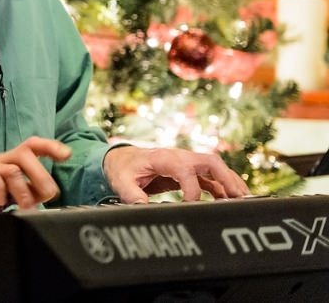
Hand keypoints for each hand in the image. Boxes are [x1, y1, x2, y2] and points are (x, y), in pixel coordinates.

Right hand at [0, 136, 71, 213]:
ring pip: (12, 168)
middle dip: (41, 176)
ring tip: (26, 206)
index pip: (32, 146)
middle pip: (26, 153)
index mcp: (11, 162)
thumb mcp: (8, 195)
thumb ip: (26, 195)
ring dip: (23, 190)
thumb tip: (47, 202)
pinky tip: (1, 203)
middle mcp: (0, 159)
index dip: (51, 147)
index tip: (67, 155)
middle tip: (47, 196)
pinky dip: (0, 192)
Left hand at [102, 145, 249, 202]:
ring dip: (230, 183)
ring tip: (244, 201)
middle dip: (226, 178)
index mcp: (163, 158)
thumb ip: (131, 195)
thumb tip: (143, 208)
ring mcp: (186, 163)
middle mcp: (179, 157)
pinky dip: (223, 188)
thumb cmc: (122, 168)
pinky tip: (230, 202)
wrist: (121, 158)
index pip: (185, 169)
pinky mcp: (189, 171)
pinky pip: (211, 177)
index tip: (192, 204)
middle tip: (239, 197)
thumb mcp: (121, 181)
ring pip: (215, 168)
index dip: (192, 188)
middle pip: (210, 162)